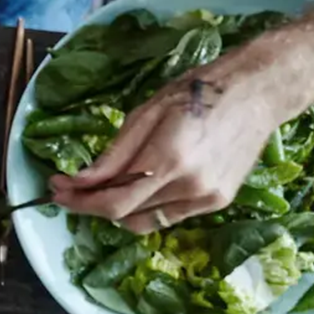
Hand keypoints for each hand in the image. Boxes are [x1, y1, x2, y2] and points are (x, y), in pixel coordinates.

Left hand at [46, 46, 295, 229]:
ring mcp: (207, 198)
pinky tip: (140, 186)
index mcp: (169, 160)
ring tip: (104, 186)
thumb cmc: (198, 93)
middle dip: (91, 203)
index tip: (55, 190)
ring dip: (117, 209)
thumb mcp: (146, 113)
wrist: (258, 92)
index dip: (78, 201)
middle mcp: (190, 186)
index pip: (112, 202)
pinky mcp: (218, 202)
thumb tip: (79, 182)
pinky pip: (168, 217)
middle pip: (124, 214)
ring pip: (144, 221)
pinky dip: (145, 208)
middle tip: (71, 187)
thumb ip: (113, 155)